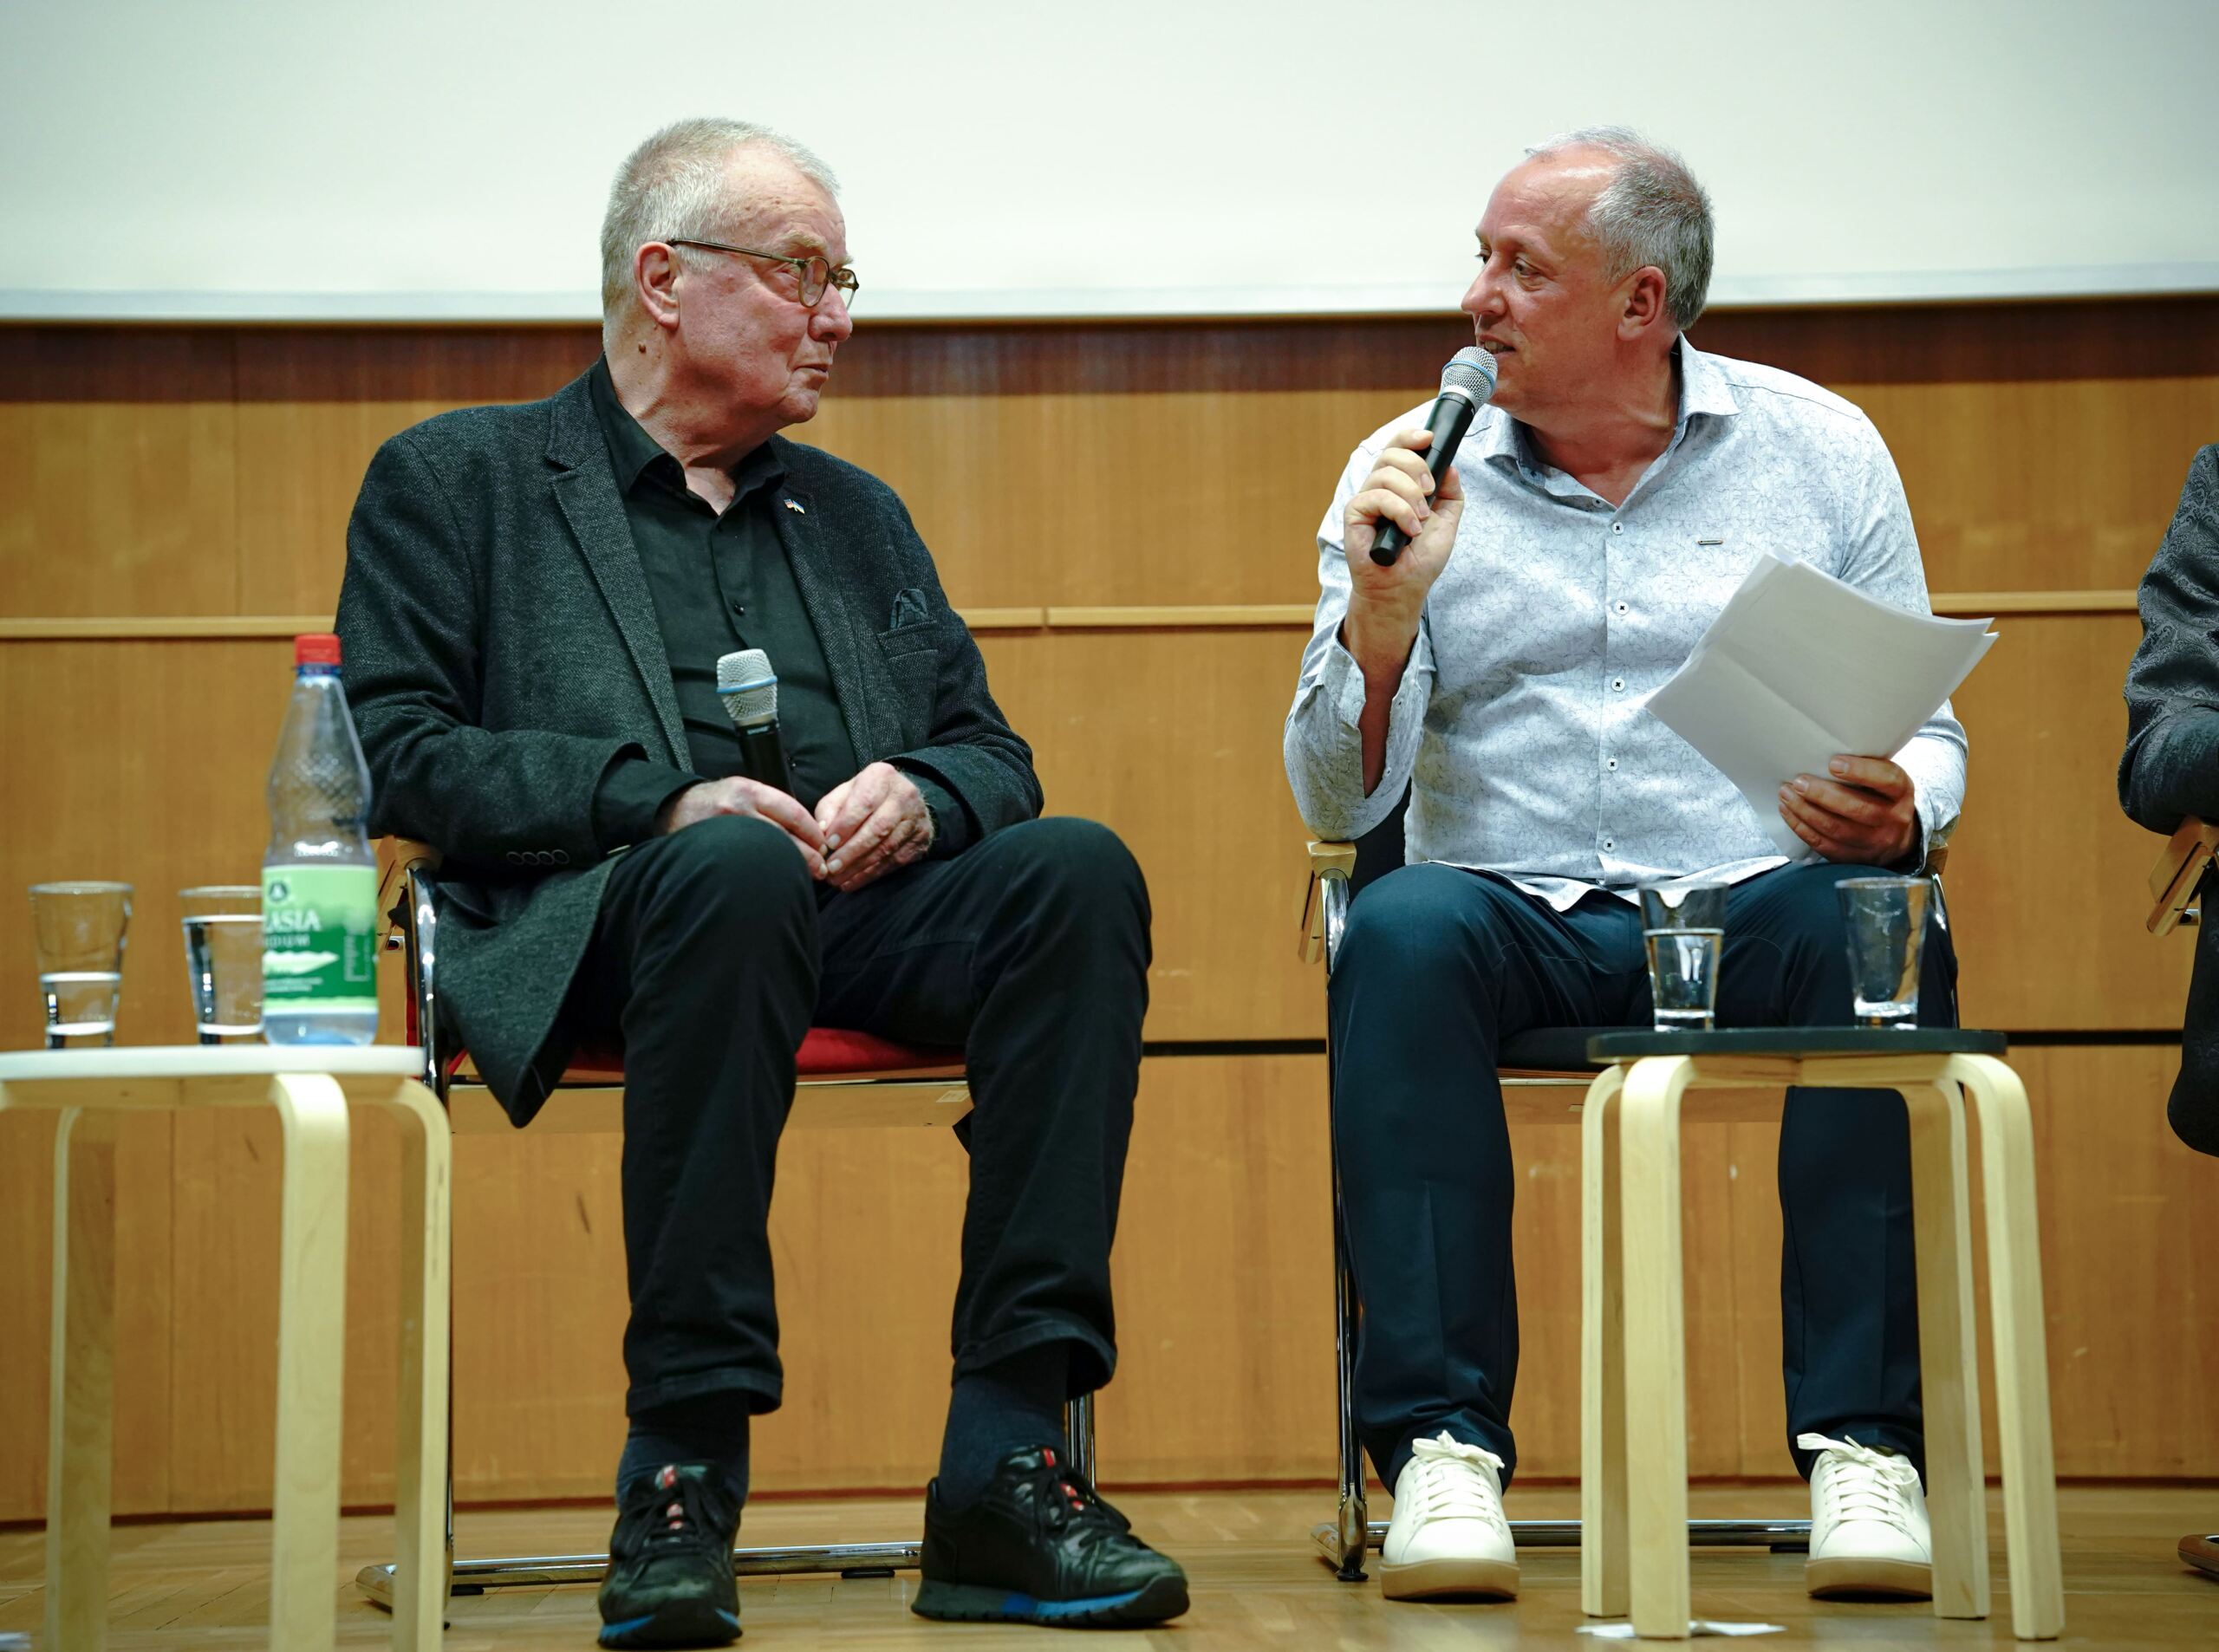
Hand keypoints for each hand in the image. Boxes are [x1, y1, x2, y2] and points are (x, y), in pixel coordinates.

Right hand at [659, 777, 827, 877]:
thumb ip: (772, 806)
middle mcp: (738, 808)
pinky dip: (765, 873)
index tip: (824, 846)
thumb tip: (809, 832)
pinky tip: (777, 881)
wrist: (676, 809)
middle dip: (808, 855)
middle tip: (821, 869)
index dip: (813, 833)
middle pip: (784, 836)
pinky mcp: (714, 850)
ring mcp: (725, 831)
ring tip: (804, 877)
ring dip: (791, 867)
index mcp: (750, 791)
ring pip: (768, 851)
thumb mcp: (744, 791)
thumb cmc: (717, 802)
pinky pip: (747, 864)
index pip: (793, 812)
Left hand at [813, 762, 933, 892]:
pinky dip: (871, 874)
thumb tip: (823, 833)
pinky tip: (853, 881)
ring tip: (838, 879)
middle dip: (852, 851)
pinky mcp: (920, 840)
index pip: (863, 803)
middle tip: (831, 867)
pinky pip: (895, 861)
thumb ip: (830, 810)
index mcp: (882, 777)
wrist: (903, 801)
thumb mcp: (845, 793)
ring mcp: (916, 819)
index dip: (845, 826)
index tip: (828, 844)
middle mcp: (904, 795)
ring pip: (887, 848)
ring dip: (859, 867)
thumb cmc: (865, 797)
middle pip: (878, 828)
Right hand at [1341, 428, 1464, 678]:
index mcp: (1398, 485)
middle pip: (1391, 453)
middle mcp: (1379, 488)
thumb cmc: (1419, 559)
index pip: (1398, 448)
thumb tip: (1449, 466)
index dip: (1410, 436)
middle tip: (1429, 493)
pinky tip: (1408, 530)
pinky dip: (1399, 511)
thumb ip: (1450, 493)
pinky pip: (1376, 497)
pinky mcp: (1354, 515)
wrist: (1403, 588)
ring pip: (1384, 473)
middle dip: (1417, 466)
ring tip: (1419, 521)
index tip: (1429, 438)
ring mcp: (1365, 501)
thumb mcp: (1447, 521)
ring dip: (1410, 495)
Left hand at [1778, 755, 1918, 865]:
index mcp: (1901, 792)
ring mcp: (1874, 842)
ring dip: (1805, 811)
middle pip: (1857, 808)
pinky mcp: (1854, 857)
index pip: (1887, 780)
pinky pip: (1824, 845)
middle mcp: (1892, 819)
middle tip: (1799, 782)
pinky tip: (1788, 812)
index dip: (1861, 771)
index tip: (1833, 763)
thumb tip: (1821, 752)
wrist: (1896, 838)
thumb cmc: (1881, 797)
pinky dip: (1802, 828)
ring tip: (1786, 794)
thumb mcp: (1885, 779)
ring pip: (1836, 829)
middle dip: (1822, 794)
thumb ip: (1865, 768)